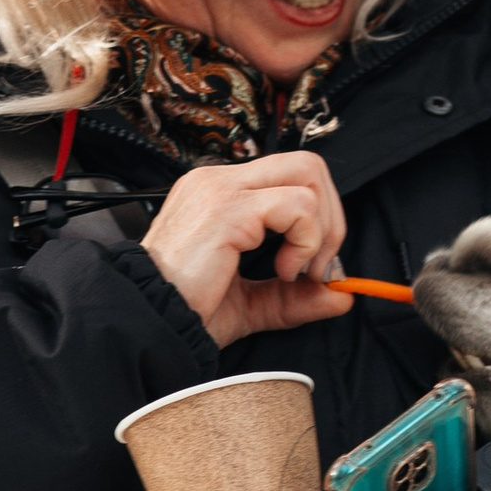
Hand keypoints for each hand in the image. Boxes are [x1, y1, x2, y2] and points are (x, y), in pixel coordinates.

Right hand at [140, 152, 357, 348]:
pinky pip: (298, 205)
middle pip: (308, 165)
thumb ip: (294, 297)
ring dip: (320, 231)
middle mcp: (218, 181)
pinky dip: (306, 241)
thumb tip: (342, 296)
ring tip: (293, 271)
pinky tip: (282, 271)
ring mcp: (221, 189)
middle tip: (316, 267)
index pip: (291, 176)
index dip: (318, 218)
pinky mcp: (227, 208)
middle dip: (331, 218)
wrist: (148, 325)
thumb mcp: (251, 304)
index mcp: (220, 193)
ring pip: (308, 177)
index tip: (311, 268)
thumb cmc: (185, 311)